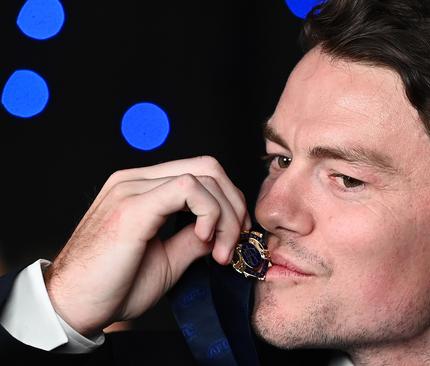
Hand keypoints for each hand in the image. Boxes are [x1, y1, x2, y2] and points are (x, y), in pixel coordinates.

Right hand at [44, 156, 250, 336]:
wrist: (72, 308)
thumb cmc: (113, 287)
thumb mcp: (168, 259)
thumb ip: (195, 238)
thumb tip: (225, 230)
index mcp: (142, 189)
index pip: (200, 173)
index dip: (228, 201)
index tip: (235, 237)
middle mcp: (136, 181)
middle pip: (208, 167)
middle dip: (234, 203)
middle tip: (236, 241)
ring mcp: (132, 188)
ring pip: (203, 175)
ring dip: (226, 214)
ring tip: (222, 251)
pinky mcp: (132, 206)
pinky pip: (188, 189)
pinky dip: (210, 213)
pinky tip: (206, 239)